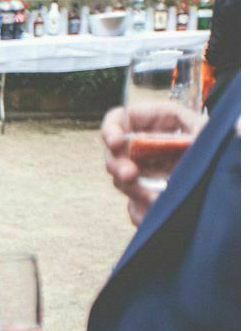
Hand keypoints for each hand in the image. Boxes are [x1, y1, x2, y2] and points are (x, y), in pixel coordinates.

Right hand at [100, 103, 204, 226]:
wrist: (219, 177)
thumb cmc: (210, 143)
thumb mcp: (204, 130)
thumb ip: (199, 129)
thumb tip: (211, 133)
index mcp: (150, 123)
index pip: (116, 120)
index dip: (110, 130)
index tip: (116, 142)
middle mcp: (139, 147)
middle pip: (113, 155)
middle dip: (119, 167)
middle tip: (130, 175)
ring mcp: (140, 170)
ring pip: (122, 181)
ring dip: (134, 190)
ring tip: (154, 198)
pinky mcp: (144, 192)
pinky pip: (135, 204)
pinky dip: (142, 210)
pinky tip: (157, 209)